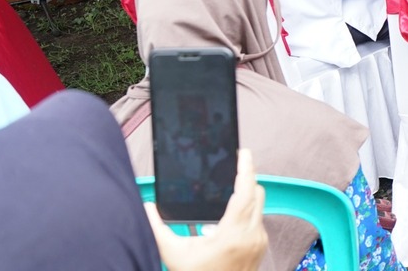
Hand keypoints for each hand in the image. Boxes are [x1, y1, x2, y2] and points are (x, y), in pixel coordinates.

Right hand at [147, 148, 268, 270]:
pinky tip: (230, 211)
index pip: (245, 192)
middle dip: (246, 177)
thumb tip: (146, 207)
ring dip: (247, 193)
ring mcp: (259, 240)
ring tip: (230, 185)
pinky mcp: (261, 246)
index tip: (244, 153)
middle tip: (234, 164)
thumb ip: (158, 228)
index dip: (246, 170)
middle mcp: (252, 235)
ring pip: (259, 205)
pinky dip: (247, 209)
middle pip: (256, 193)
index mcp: (233, 233)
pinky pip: (258, 218)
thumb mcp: (173, 253)